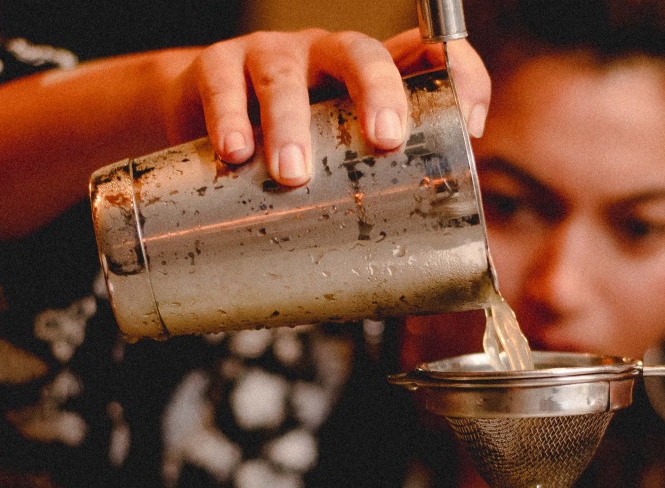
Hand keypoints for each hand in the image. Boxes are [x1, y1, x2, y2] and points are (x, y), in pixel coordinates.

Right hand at [168, 28, 490, 186]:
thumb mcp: (337, 160)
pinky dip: (229, 117)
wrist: (194, 118)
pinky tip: (234, 152)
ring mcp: (271, 55)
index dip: (457, 74)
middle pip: (361, 53)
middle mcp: (324, 55)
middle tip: (384, 141)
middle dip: (378, 93)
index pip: (423, 55)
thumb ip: (378, 190)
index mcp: (364, 76)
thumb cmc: (283, 146)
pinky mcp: (217, 66)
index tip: (471, 122)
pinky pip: (223, 83)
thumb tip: (427, 257)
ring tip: (291, 174)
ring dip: (290, 124)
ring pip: (285, 77)